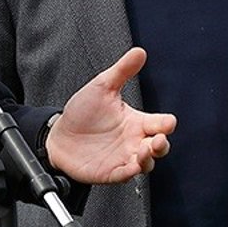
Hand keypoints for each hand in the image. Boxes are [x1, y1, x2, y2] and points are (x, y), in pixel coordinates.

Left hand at [45, 47, 174, 183]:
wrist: (58, 135)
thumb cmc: (83, 112)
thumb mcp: (102, 87)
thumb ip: (122, 71)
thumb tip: (139, 51)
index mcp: (136, 121)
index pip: (159, 123)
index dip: (166, 123)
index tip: (168, 122)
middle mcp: (133, 141)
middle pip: (158, 146)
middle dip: (162, 144)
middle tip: (158, 140)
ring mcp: (123, 157)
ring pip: (146, 163)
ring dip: (148, 159)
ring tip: (143, 152)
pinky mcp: (111, 171)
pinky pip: (125, 175)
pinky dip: (130, 172)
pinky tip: (130, 167)